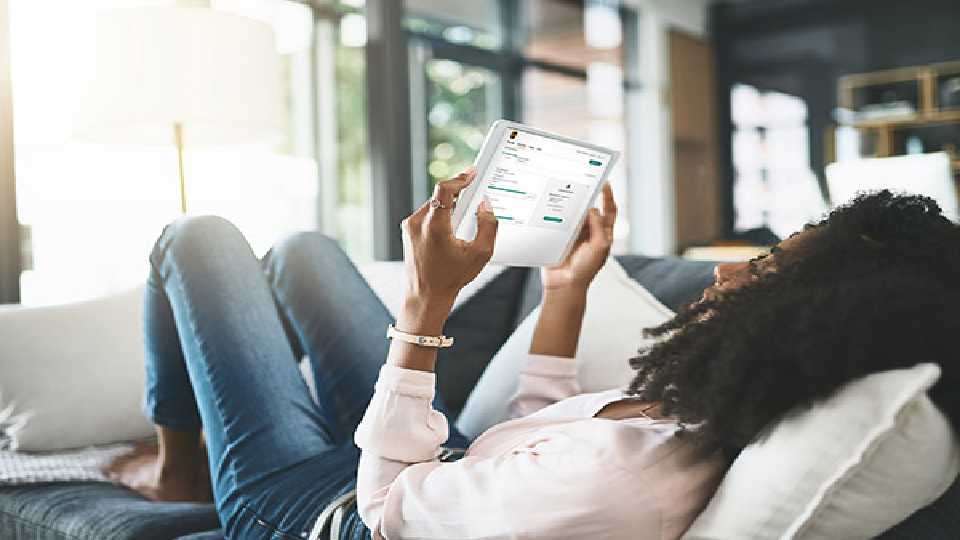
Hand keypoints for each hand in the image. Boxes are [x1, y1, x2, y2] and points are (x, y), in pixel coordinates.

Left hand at [400, 168, 498, 309]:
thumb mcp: (480, 254)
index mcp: (434, 226)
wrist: (425, 296)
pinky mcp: (407, 231)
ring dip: (448, 206)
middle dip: (458, 193)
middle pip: (440, 196)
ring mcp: (410, 227)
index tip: (471, 173)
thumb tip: (485, 206)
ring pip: (432, 205)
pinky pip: (426, 214)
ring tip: (463, 216)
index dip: (460, 178)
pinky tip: (450, 227)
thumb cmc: (451, 278)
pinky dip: (439, 215)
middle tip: (474, 192)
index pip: (444, 189)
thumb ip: (488, 225)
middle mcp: (418, 223)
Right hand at [541, 182, 616, 290]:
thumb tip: (593, 209)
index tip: (605, 183)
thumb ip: (598, 227)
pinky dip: (557, 214)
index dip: (608, 196)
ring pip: (573, 213)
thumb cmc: (585, 270)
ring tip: (567, 196)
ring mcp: (574, 233)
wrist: (564, 285)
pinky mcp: (560, 236)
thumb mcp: (599, 247)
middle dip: (586, 197)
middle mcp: (589, 231)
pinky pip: (559, 220)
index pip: (609, 210)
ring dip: (571, 206)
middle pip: (589, 208)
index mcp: (603, 234)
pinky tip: (554, 209)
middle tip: (581, 184)